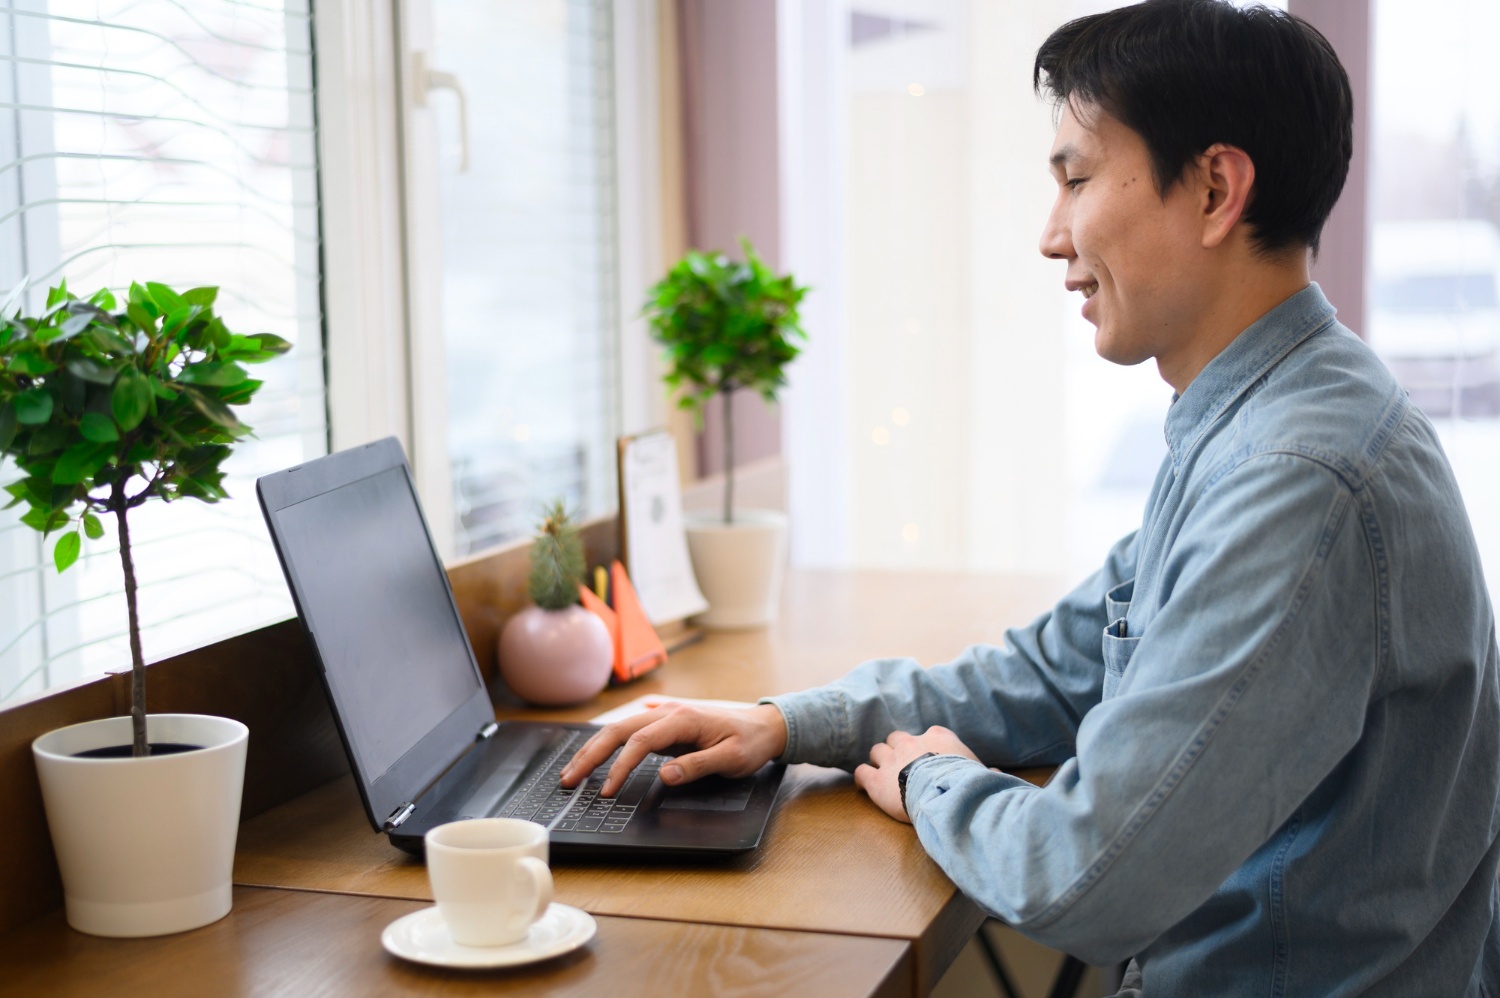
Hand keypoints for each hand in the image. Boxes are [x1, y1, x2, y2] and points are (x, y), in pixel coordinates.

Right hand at [559, 703, 788, 797]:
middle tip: (569, 779)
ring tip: (573, 771)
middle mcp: (668, 714)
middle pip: (619, 731)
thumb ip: (697, 766)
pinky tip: (593, 755)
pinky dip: (608, 745)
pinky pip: (630, 734)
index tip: (607, 790)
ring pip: (620, 730)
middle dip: (591, 754)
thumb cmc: (750, 743)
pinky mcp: (665, 727)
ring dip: (594, 749)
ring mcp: (665, 718)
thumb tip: (664, 775)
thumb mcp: (731, 759)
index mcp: (682, 720)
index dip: (620, 767)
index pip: (639, 743)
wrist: (765, 726)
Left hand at [854, 726, 979, 822]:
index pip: (927, 734)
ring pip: (877, 750)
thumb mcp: (983, 773)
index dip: (925, 747)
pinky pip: (861, 772)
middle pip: (896, 738)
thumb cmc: (968, 783)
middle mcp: (911, 742)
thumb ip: (987, 771)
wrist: (946, 794)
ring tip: (883, 773)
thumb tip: (997, 774)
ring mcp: (891, 759)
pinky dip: (862, 777)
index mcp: (937, 737)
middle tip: (902, 765)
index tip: (928, 758)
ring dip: (879, 760)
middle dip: (897, 749)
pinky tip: (865, 786)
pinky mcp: (876, 780)